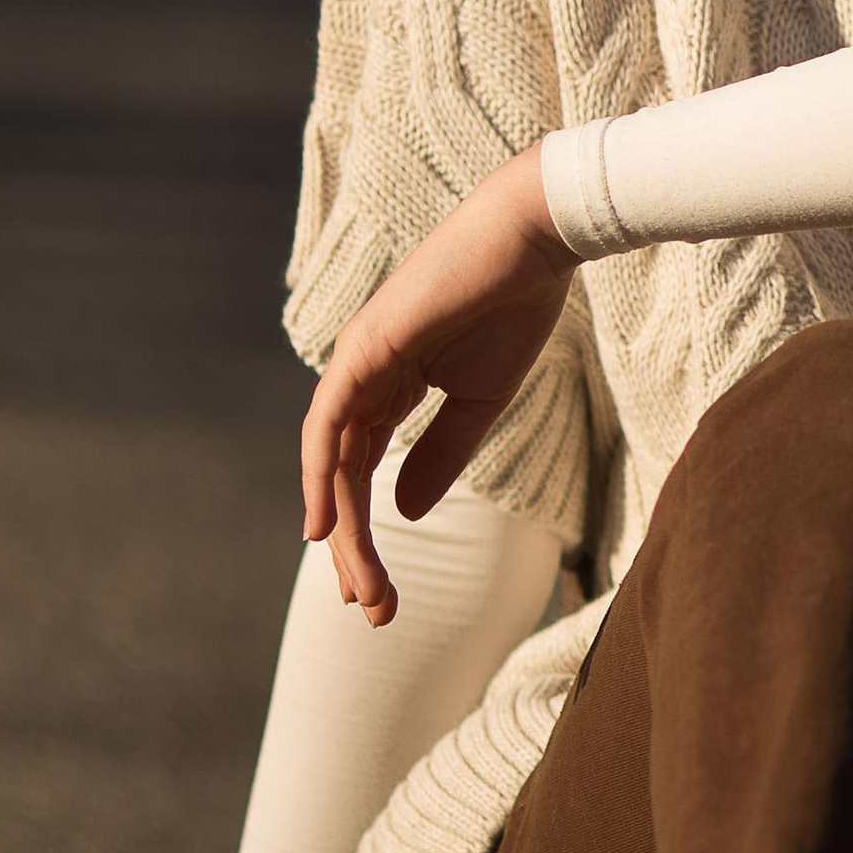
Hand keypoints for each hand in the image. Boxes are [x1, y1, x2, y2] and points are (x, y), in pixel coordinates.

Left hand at [300, 142, 574, 625]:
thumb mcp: (480, 401)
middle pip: (343, 478)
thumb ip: (441, 455)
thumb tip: (401, 513)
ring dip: (341, 529)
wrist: (534, 241)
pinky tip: (321, 524)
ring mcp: (358, 361)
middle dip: (355, 549)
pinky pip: (329, 423)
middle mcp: (364, 377)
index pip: (366, 472)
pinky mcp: (363, 349)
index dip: (369, 536)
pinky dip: (318, 473)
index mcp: (391, 386)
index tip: (382, 596)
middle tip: (371, 611)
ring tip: (358, 587)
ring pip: (332, 461)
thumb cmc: (515, 306)